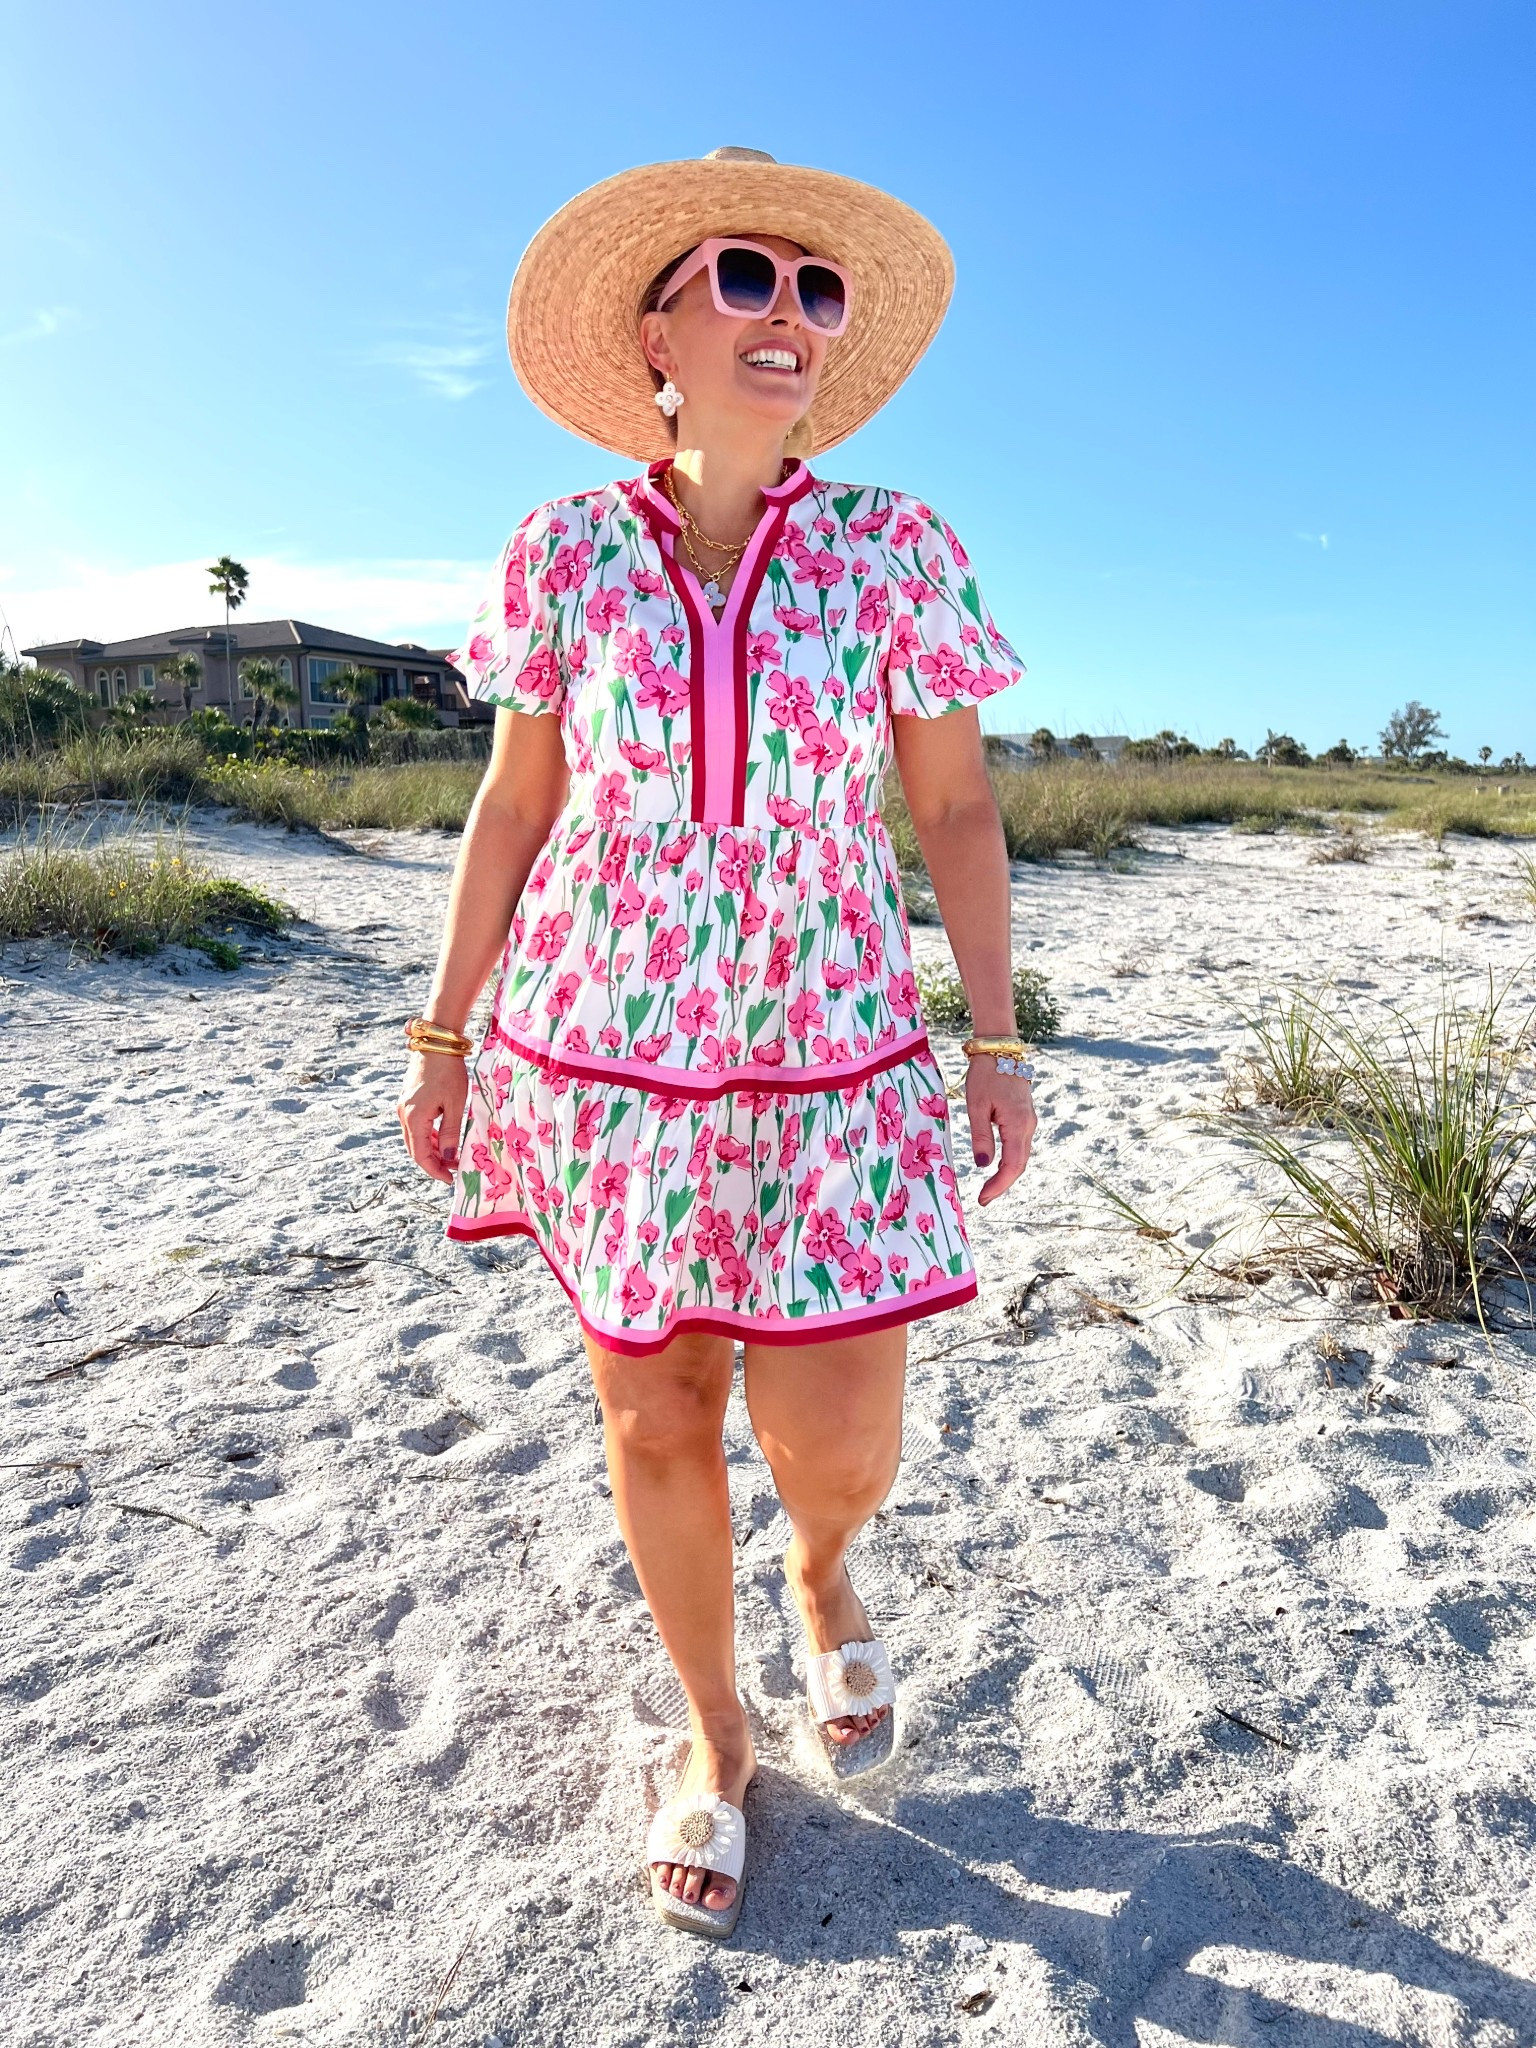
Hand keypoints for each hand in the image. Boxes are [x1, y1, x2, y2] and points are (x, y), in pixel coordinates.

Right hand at [396, 1052, 468, 1184]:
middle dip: (433, 1163)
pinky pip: (415, 1126)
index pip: (421, 1155)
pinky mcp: (408, 1100)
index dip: (435, 1171)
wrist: (437, 1043)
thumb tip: (450, 1158)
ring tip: (451, 1156)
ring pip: (414, 1138)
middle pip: (415, 1149)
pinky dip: (428, 1136)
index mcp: (414, 1117)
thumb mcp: (454, 1104)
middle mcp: (404, 1114)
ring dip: (431, 1150)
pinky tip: (443, 1139)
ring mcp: (403, 1107)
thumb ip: (451, 1133)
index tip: (450, 1179)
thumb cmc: (449, 1072)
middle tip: (452, 1171)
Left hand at [966, 1062, 1035, 1206]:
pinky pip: (1019, 1145)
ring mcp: (1029, 1121)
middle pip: (1020, 1164)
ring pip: (1021, 1155)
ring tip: (988, 1188)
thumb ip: (981, 1136)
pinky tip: (996, 1166)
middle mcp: (1028, 1125)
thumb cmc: (985, 1074)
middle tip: (983, 1199)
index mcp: (1018, 1124)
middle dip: (1002, 1184)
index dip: (999, 1186)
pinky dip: (1009, 1160)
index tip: (983, 1199)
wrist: (1000, 1049)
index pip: (1012, 1165)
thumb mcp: (976, 1106)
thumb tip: (983, 1166)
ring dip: (1006, 1173)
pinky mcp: (1024, 1116)